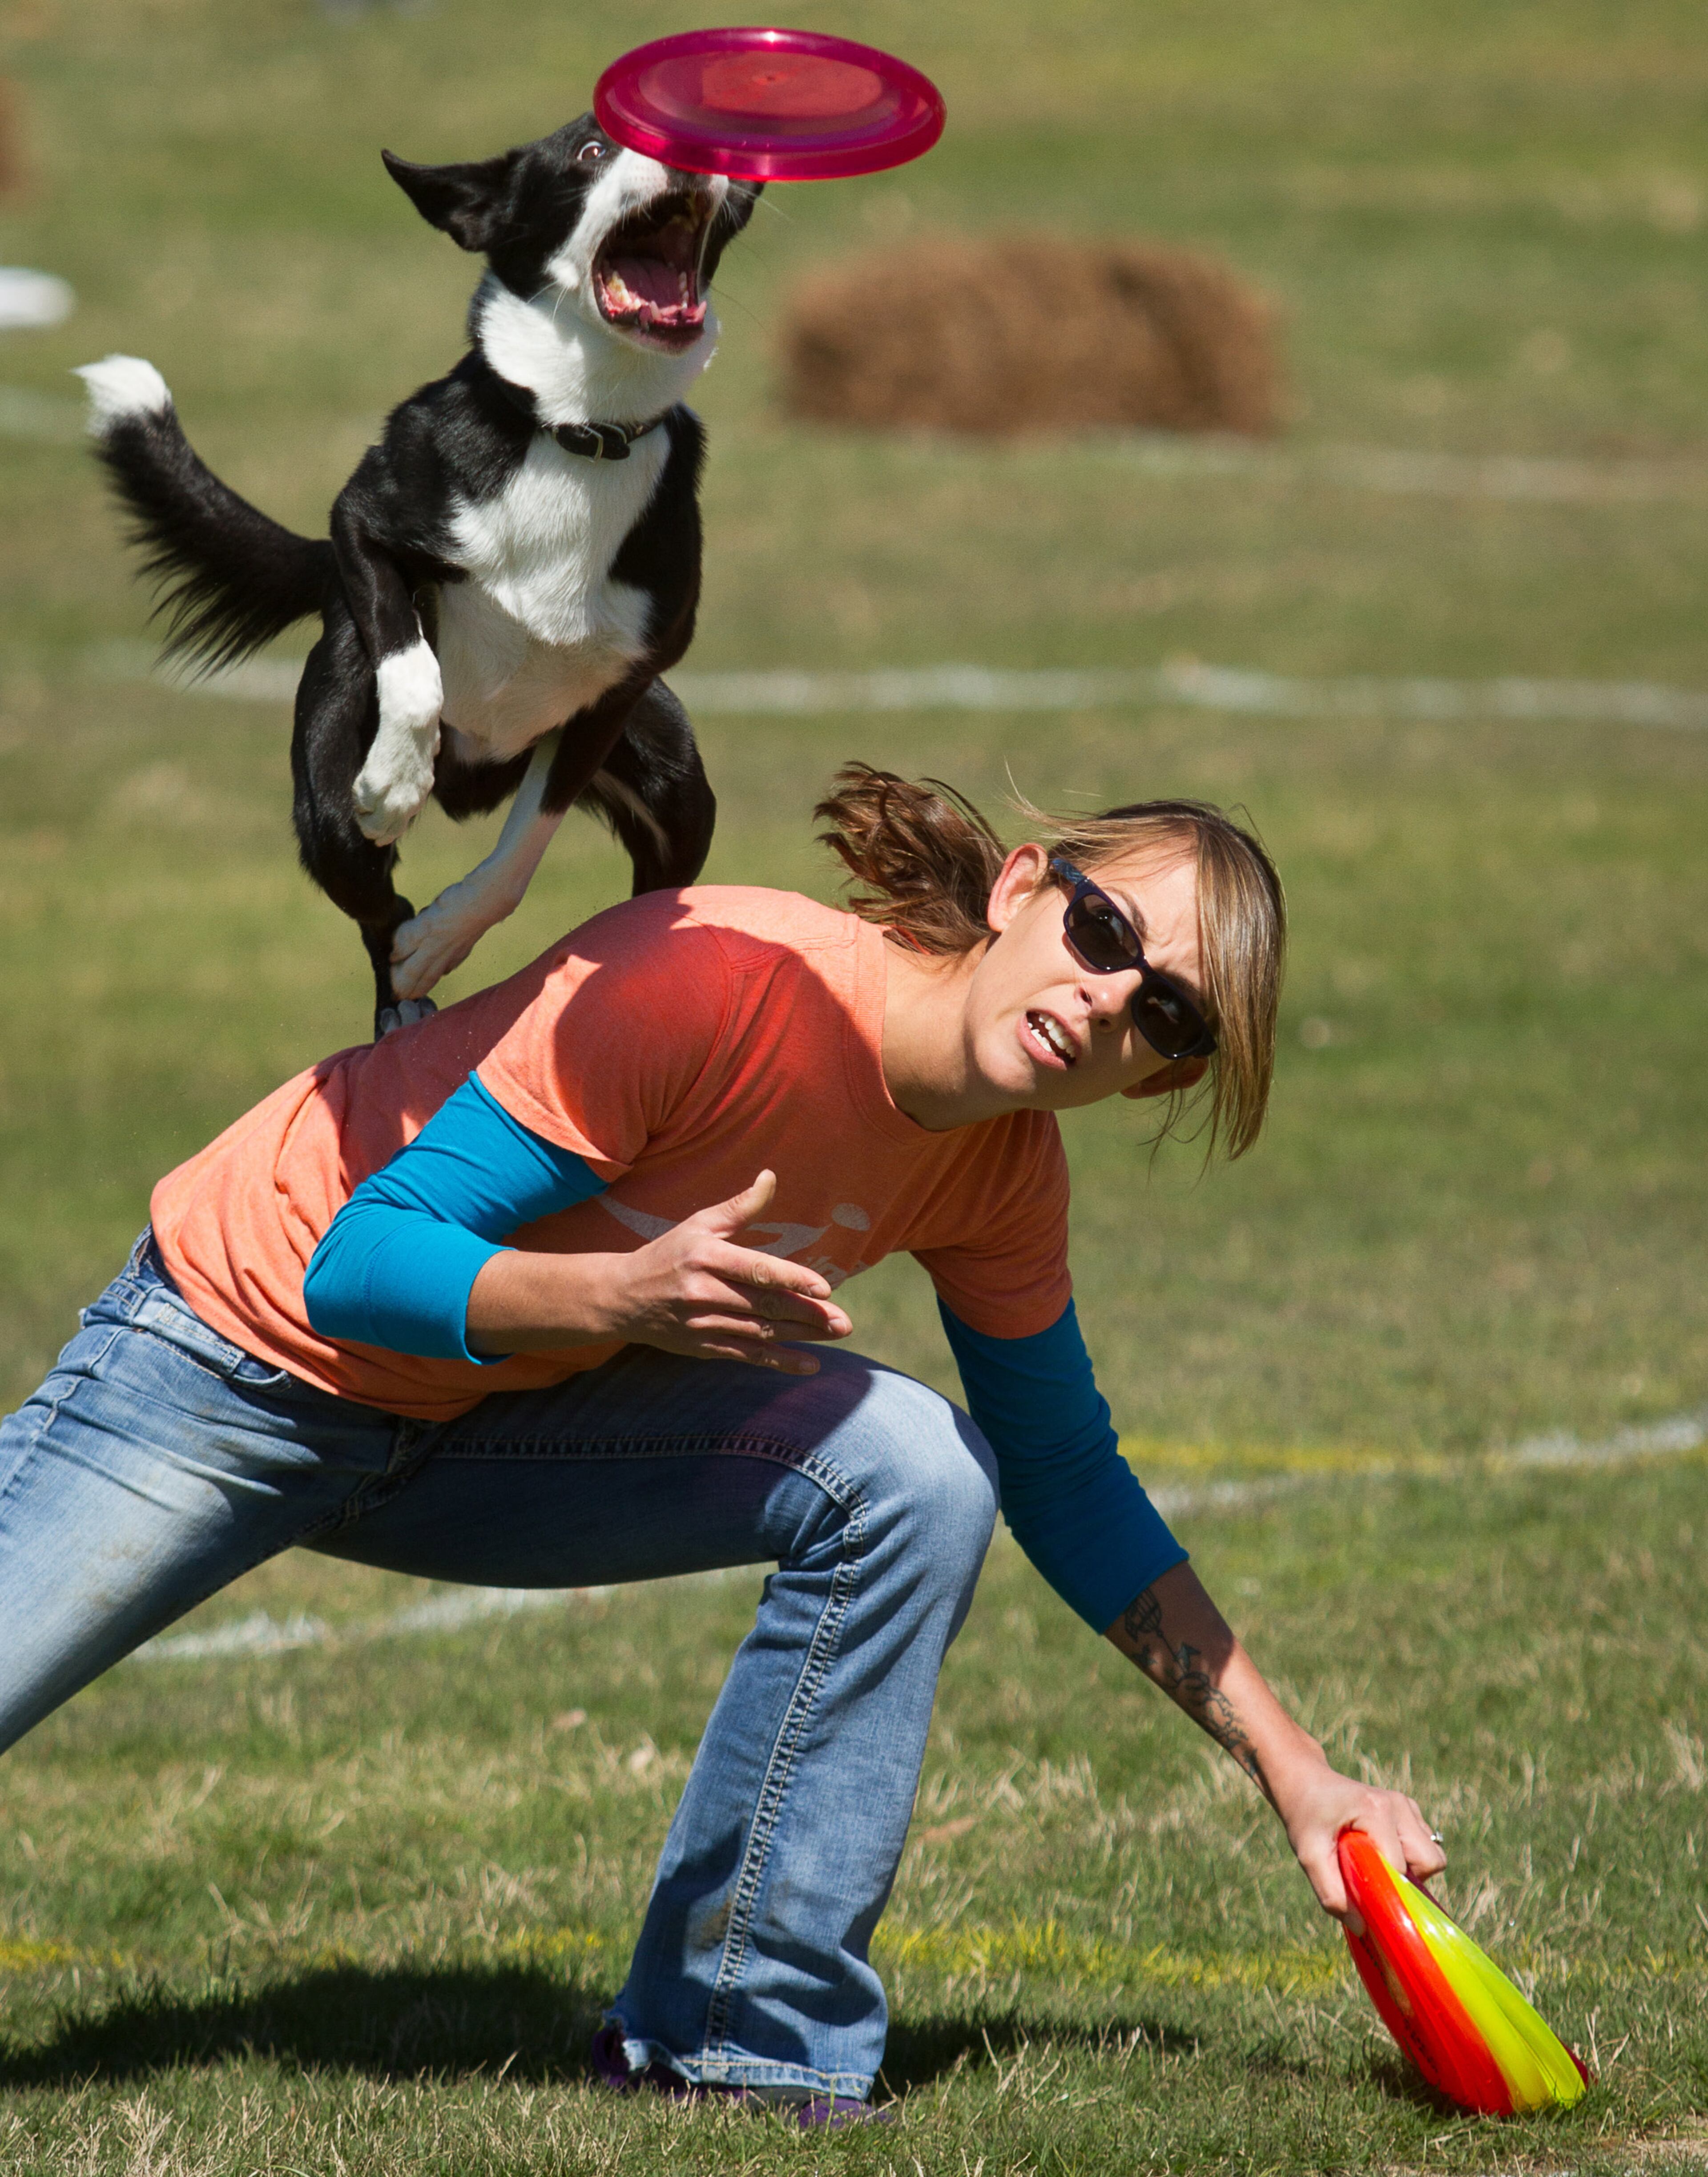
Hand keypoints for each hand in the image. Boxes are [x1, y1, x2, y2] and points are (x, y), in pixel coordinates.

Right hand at [605, 1170, 851, 1374]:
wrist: (621, 1298)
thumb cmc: (668, 1254)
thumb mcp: (699, 1224)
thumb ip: (739, 1207)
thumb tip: (770, 1177)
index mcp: (706, 1257)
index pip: (755, 1270)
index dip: (791, 1279)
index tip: (824, 1288)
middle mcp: (703, 1292)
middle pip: (764, 1305)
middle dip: (808, 1314)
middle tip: (844, 1321)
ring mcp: (702, 1323)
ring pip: (761, 1332)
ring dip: (803, 1336)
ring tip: (837, 1334)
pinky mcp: (702, 1347)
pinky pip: (747, 1355)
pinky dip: (779, 1362)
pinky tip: (809, 1364)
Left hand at [1266, 1752, 1445, 1920]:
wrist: (1306, 1783)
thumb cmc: (1306, 1817)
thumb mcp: (1309, 1855)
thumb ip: (1331, 1893)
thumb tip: (1362, 1927)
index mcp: (1376, 1810)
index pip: (1400, 1867)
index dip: (1387, 1889)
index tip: (1366, 1895)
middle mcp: (1399, 1805)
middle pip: (1430, 1861)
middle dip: (1407, 1880)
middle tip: (1374, 1877)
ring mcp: (1407, 1806)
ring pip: (1432, 1855)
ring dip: (1410, 1870)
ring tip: (1374, 1862)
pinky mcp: (1409, 1811)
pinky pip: (1425, 1846)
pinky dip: (1409, 1857)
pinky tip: (1378, 1849)